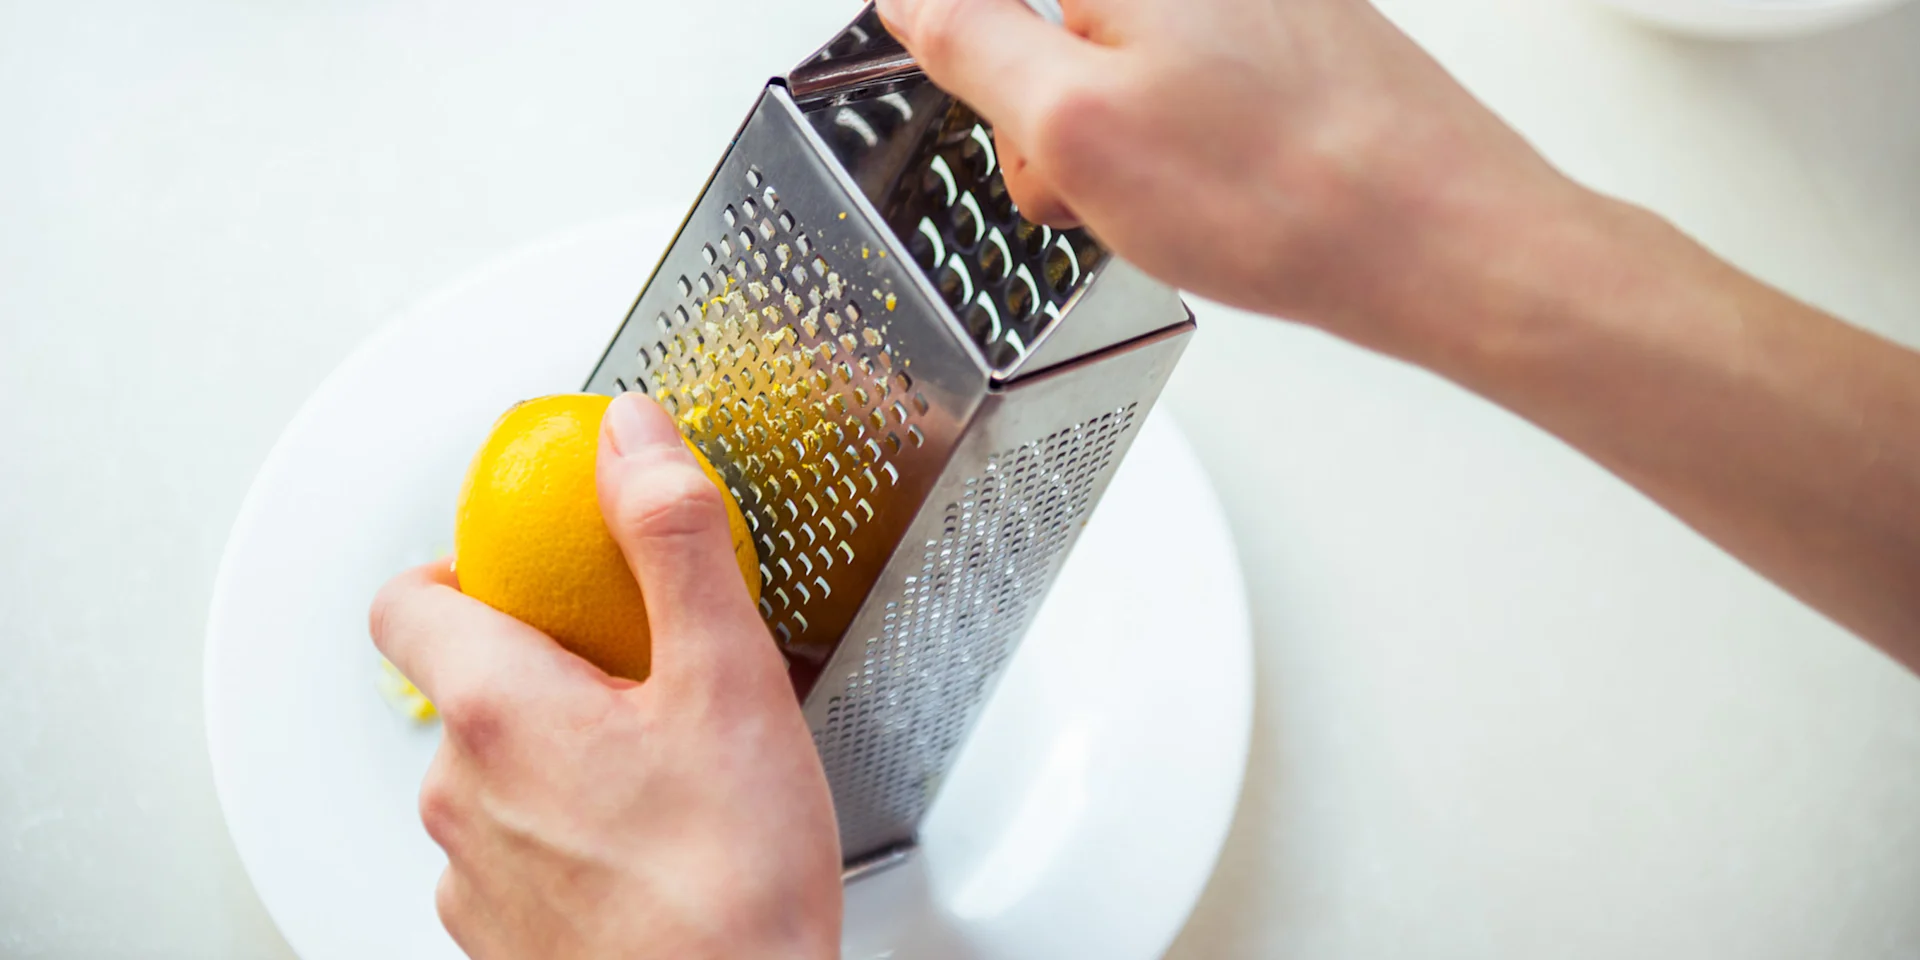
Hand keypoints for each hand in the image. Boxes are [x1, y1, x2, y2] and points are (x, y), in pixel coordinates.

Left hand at [370, 393, 841, 959]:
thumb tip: (631, 437)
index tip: (538, 566)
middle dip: (547, 663)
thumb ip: (672, 539)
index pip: (408, 598)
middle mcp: (460, 794)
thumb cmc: (730, 884)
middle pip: (467, 684)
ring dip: (558, 754)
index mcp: (498, 710)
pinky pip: (516, 852)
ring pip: (495, 774)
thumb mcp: (728, 680)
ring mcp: (473, 877)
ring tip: (664, 771)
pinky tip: (651, 846)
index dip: (464, 566)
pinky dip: (567, 832)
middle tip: (646, 675)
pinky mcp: (500, 941)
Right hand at [875, 0, 1580, 362]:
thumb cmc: (1287, 188)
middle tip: (1084, 177)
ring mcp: (1247, 7)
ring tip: (1168, 195)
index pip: (987, 6)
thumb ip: (969, 40)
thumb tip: (908, 1)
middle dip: (1043, 111)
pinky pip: (1183, 88)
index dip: (966, 46)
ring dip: (1111, 141)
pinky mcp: (1289, 41)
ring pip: (1116, 65)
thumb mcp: (1073, 122)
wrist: (1441, 241)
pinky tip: (1217, 193)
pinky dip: (1173, 146)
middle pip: (1052, 30)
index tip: (989, 113)